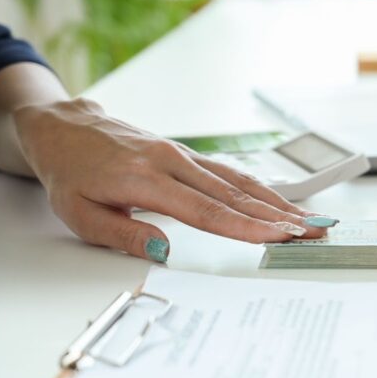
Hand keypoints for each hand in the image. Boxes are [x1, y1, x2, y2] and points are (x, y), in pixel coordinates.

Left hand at [12, 98, 329, 261]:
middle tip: (313, 232)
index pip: (206, 210)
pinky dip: (260, 189)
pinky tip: (280, 202)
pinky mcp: (186, 154)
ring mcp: (182, 155)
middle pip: (234, 195)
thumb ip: (122, 234)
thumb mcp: (80, 215)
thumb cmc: (70, 174)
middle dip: (277, 216)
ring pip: (238, 181)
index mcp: (145, 179)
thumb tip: (163, 249)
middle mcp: (171, 161)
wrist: (63, 129)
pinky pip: (229, 173)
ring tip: (309, 220)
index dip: (245, 227)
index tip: (277, 236)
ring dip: (277, 203)